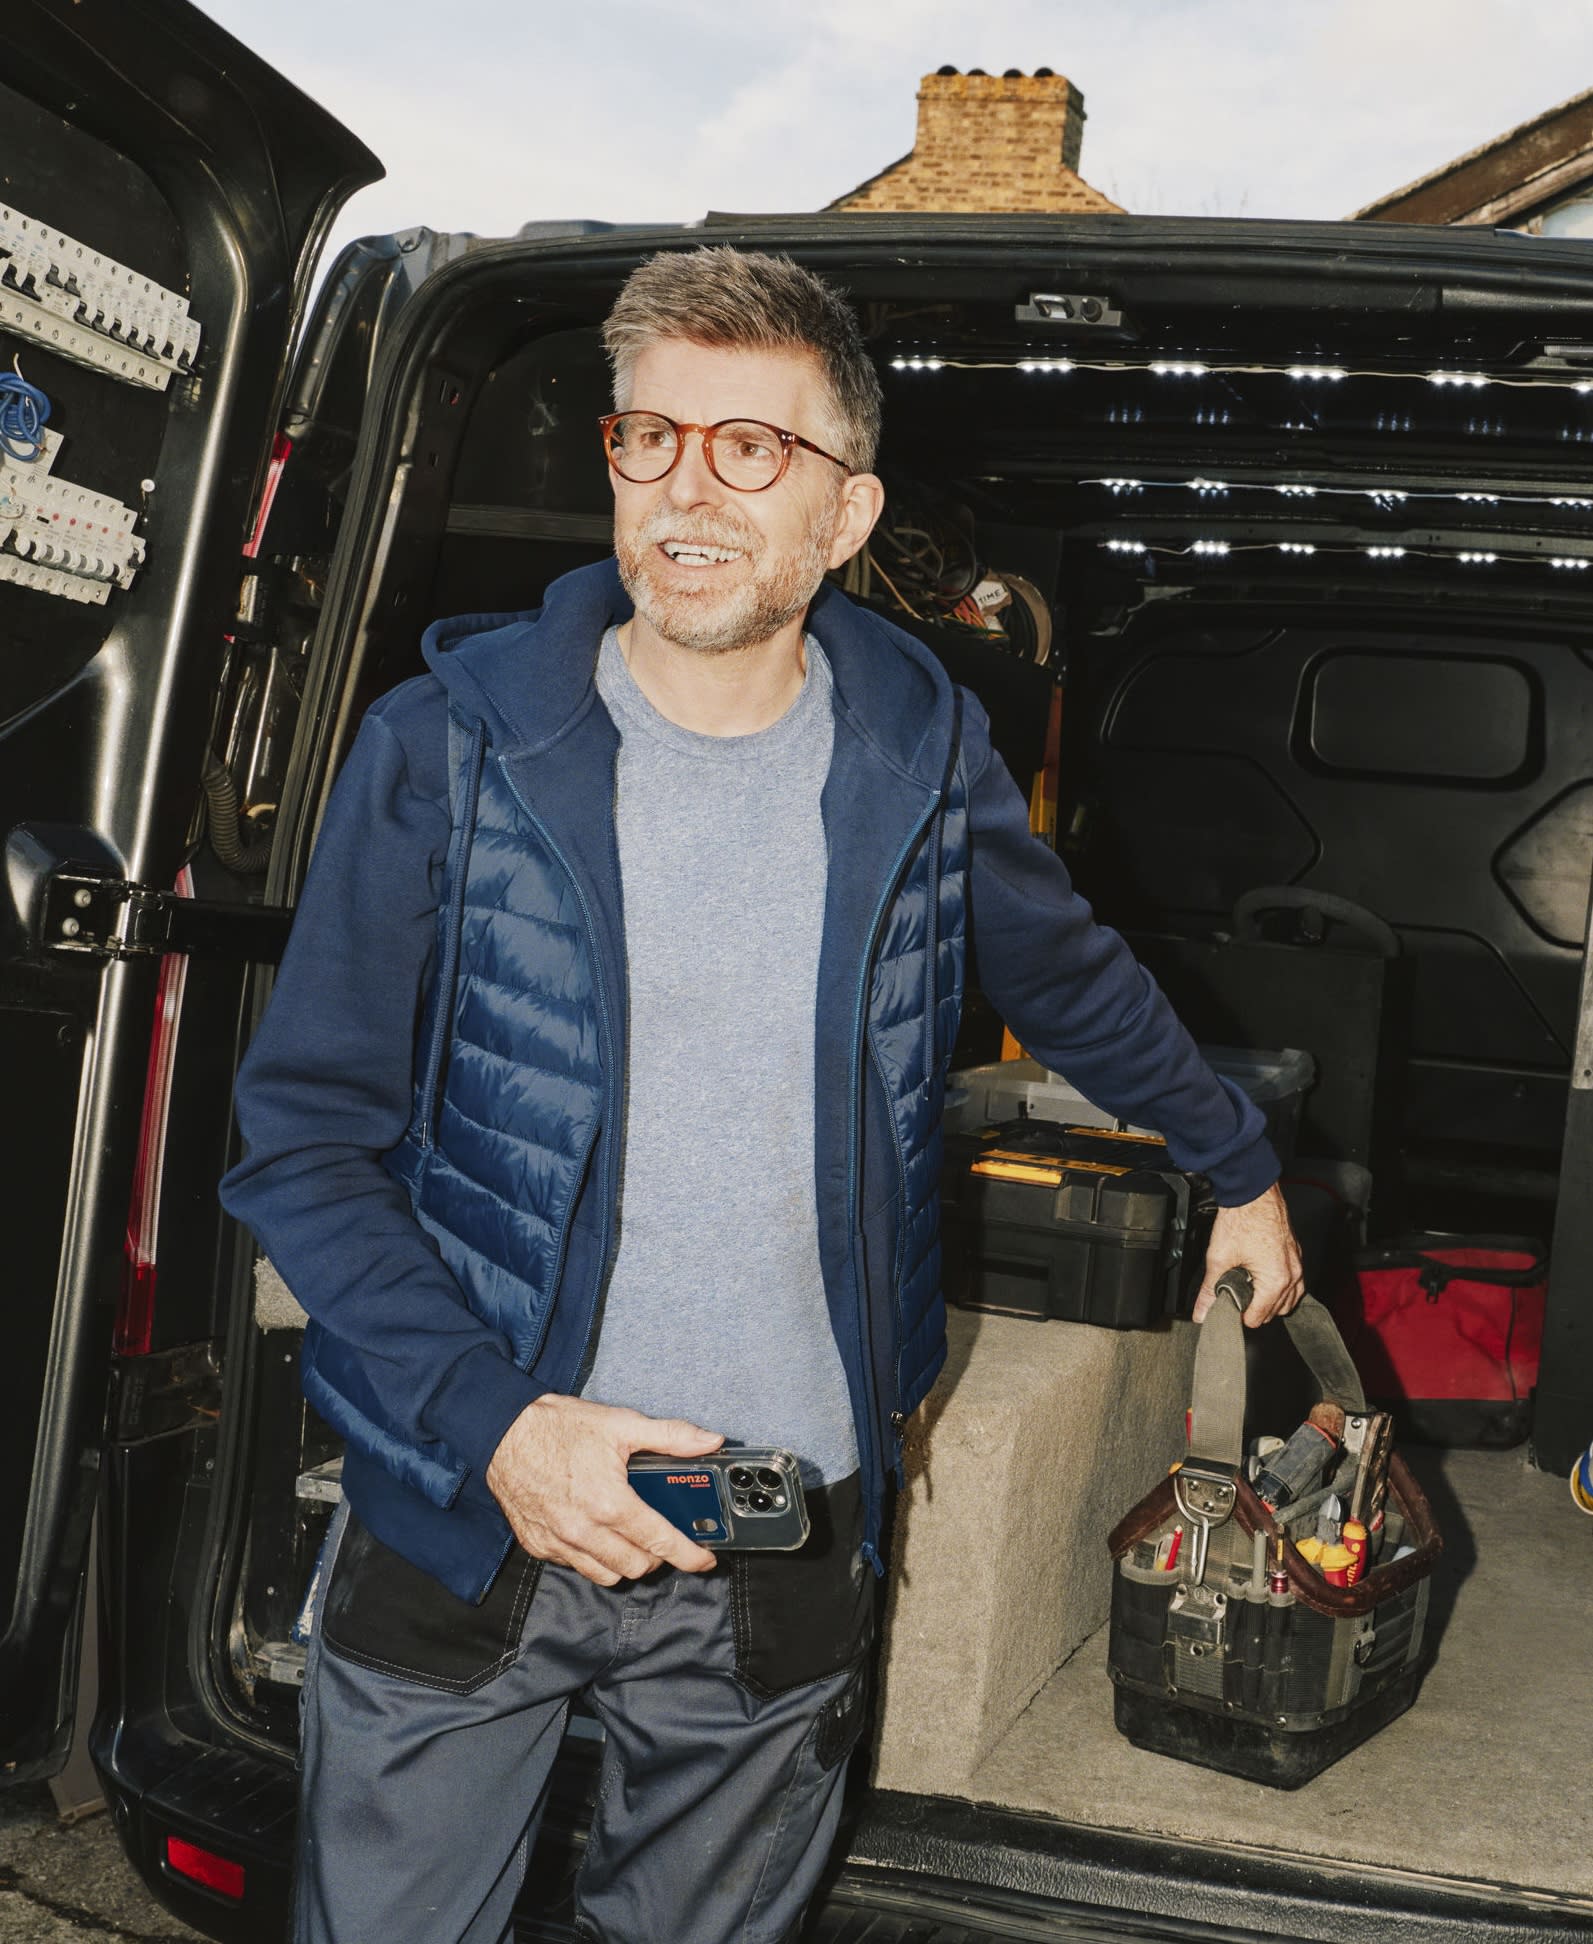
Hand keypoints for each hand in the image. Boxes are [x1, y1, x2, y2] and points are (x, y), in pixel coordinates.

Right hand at [486, 1394, 723, 1585]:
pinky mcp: (539, 1546)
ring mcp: (559, 1543)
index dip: (689, 1555)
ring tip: (630, 1536)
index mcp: (609, 1502)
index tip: (704, 1560)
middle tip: (660, 1534)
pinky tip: (597, 1532)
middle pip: (637, 1566)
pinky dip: (593, 1557)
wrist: (502, 1431)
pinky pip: (576, 1566)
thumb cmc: (559, 1426)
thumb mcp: (620, 1424)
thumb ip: (671, 1435)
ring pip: (607, 1574)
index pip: (660, 1542)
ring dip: (626, 1561)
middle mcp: (584, 1530)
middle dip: (656, 1555)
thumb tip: (710, 1441)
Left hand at [1192, 1182, 1303, 1328]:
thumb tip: (1202, 1312)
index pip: (1258, 1318)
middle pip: (1275, 1312)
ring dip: (1270, 1301)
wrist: (1253, 1192)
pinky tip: (1262, 1280)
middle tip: (1235, 1298)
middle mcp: (1292, 1275)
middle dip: (1254, 1309)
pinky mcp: (1296, 1255)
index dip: (1239, 1316)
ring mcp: (1297, 1265)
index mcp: (1276, 1280)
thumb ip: (1209, 1291)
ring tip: (1249, 1292)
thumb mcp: (1219, 1258)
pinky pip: (1294, 1283)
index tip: (1228, 1309)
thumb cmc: (1241, 1219)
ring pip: (1288, 1300)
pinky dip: (1280, 1288)